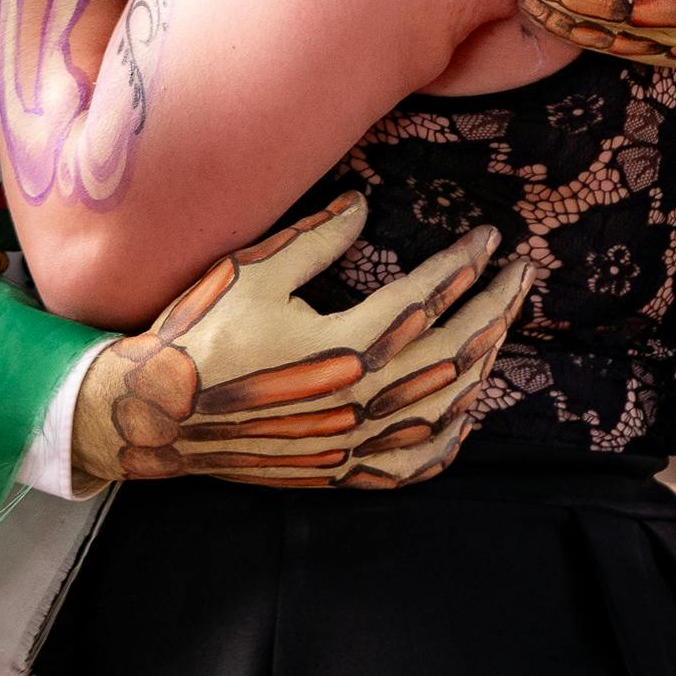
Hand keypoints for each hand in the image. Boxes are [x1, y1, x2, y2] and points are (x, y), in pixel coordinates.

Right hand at [71, 193, 528, 490]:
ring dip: (482, 364)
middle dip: (494, 309)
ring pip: (444, 407)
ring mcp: (352, 442)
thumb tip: (366, 204)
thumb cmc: (199, 333)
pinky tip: (465, 416)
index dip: (464, 266)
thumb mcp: (255, 269)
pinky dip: (449, 440)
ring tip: (501, 327)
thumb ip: (318, 238)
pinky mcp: (337, 471)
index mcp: (345, 344)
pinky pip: (413, 464)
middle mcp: (360, 399)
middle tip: (520, 276)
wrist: (155, 412)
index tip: (490, 240)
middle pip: (452, 353)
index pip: (427, 299)